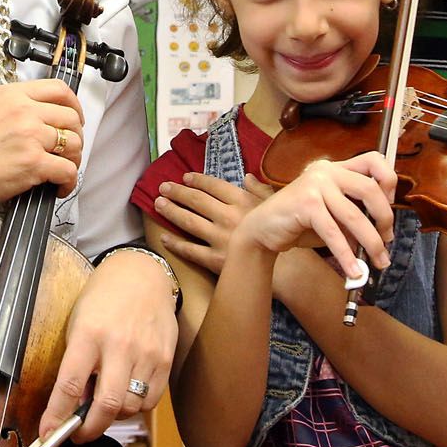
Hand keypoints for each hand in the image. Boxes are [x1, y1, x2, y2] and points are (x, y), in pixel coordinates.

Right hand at [0, 79, 82, 207]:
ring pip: (74, 144)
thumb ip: (16, 105)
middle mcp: (25, 111)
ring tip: (62, 168)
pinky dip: (68, 181)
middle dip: (76, 136)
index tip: (74, 118)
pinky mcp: (34, 163)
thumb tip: (41, 115)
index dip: (74, 106)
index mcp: (13, 95)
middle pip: (71, 118)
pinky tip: (58, 186)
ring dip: (73, 159)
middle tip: (68, 149)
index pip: (58, 89)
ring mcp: (31, 136)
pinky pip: (67, 170)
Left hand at [40, 249, 176, 441]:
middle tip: (78, 434)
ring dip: (113, 416)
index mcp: (88, 333)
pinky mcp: (165, 360)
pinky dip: (135, 406)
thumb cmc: (102, 299)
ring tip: (102, 404)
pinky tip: (125, 393)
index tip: (47, 433)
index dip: (57, 415)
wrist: (141, 275)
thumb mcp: (78, 322)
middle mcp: (119, 345)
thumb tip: (74, 405)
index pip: (69, 384)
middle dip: (89, 429)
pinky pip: (150, 401)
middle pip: (107, 404)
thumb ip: (76, 362)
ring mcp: (146, 353)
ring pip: (130, 407)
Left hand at [151, 172, 273, 273]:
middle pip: (196, 201)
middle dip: (177, 192)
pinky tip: (163, 237)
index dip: (197, 180)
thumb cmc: (281, 233)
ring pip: (189, 222)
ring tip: (158, 204)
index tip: (184, 177)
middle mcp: (228, 217)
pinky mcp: (216, 259)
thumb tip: (247, 176)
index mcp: (242, 201)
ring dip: (171, 211)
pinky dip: (175, 244)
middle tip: (163, 187)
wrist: (287, 269)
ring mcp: (220, 238)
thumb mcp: (274, 206)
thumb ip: (259, 190)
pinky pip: (191, 250)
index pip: (214, 186)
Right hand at [240, 151, 397, 280]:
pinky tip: (352, 270)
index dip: (388, 180)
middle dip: (384, 219)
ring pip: (355, 216)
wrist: (262, 230)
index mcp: (335, 168)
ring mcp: (315, 185)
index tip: (391, 202)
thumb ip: (355, 216)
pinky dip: (347, 255)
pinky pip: (334, 233)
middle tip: (387, 240)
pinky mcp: (306, 204)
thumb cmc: (299, 222)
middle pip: (370, 189)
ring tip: (378, 261)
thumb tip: (383, 236)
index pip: (372, 160)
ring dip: (371, 243)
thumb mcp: (332, 215)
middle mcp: (326, 171)